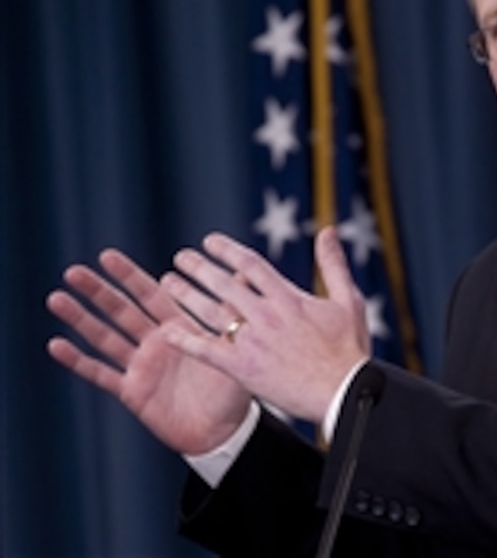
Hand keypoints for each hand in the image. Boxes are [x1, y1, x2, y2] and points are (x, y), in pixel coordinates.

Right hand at [46, 249, 251, 455]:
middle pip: (122, 311)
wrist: (223, 432)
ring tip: (56, 298)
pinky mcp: (131, 391)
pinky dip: (78, 361)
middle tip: (74, 271)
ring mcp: (141, 366)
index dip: (129, 276)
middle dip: (99, 291)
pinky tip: (56, 344)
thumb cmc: (233, 388)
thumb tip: (248, 274)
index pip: (150, 294)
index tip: (107, 255)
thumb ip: (233, 312)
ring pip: (105, 337)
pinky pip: (101, 374)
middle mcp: (156, 343)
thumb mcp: (235, 346)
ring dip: (81, 319)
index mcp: (179, 328)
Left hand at [160, 226, 370, 423]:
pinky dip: (185, 340)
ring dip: (186, 295)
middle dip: (199, 267)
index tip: (209, 242)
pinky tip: (166, 332)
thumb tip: (328, 231)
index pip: (250, 264)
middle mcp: (266, 315)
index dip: (227, 250)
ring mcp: (252, 341)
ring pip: (211, 312)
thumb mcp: (348, 300)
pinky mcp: (243, 368)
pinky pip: (206, 350)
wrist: (344, 392)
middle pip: (224, 283)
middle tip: (180, 257)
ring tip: (168, 283)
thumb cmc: (350, 349)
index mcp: (289, 297)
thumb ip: (333, 264)